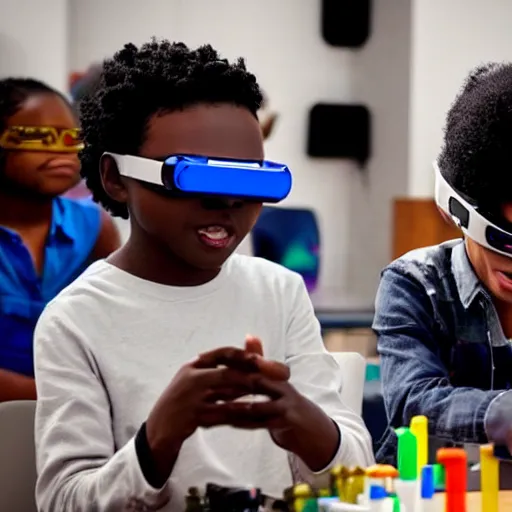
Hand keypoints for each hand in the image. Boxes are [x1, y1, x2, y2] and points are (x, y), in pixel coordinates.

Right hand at [145, 345, 286, 481]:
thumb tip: (251, 349)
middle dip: (258, 373)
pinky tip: (256, 414)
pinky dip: (240, 413)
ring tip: (274, 393)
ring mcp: (192, 397)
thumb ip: (225, 368)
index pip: (225, 353)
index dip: (248, 355)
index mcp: (195, 364)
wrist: (159, 428)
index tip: (269, 359)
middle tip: (283, 374)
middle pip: (230, 372)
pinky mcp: (193, 416)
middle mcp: (192, 376)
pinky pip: (222, 413)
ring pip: (228, 392)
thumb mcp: (200, 380)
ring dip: (253, 393)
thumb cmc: (185, 401)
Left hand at [217, 337, 340, 470]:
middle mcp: (282, 386)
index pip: (252, 365)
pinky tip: (230, 424)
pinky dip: (246, 423)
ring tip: (217, 407)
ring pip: (257, 404)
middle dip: (231, 382)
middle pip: (255, 380)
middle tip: (209, 384)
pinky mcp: (289, 420)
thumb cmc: (286, 404)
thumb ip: (260, 361)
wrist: (313, 431)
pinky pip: (263, 422)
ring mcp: (287, 403)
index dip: (231, 363)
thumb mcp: (274, 382)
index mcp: (276, 375)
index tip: (208, 363)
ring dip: (236, 406)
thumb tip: (249, 335)